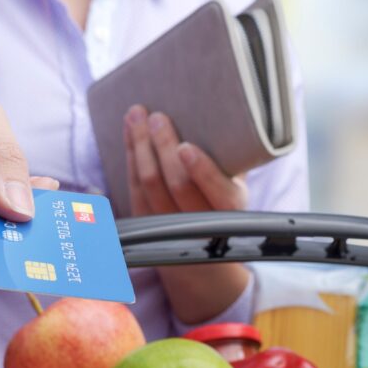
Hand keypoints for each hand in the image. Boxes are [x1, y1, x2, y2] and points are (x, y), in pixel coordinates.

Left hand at [123, 104, 249, 323]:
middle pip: (176, 185)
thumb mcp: (237, 183)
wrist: (202, 252)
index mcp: (230, 212)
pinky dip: (130, 157)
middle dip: (163, 147)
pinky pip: (133, 187)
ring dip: (140, 147)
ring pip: (149, 185)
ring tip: (136, 115)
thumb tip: (226, 118)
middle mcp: (200, 224)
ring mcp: (167, 226)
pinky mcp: (143, 222)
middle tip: (157, 117)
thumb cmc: (223, 199)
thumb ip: (233, 158)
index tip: (186, 147)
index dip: (201, 171)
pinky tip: (130, 133)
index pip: (217, 193)